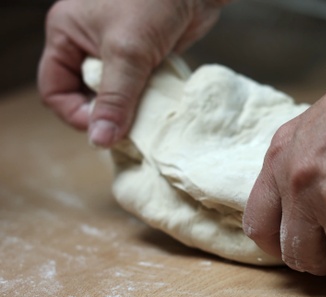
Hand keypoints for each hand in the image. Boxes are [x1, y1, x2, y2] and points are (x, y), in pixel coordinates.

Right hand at [38, 0, 227, 146]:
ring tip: (144, 124)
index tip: (103, 130)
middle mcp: (88, 45)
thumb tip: (99, 140)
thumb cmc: (153, 2)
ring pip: (115, 95)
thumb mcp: (128, 52)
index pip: (55, 89)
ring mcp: (118, 52)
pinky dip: (147, 101)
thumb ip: (116, 98)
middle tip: (127, 132)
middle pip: (84, 95)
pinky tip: (158, 111)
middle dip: (104, 115)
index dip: (75, 114)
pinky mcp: (146, 57)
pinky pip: (138, 89)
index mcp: (67, 35)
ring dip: (129, 111)